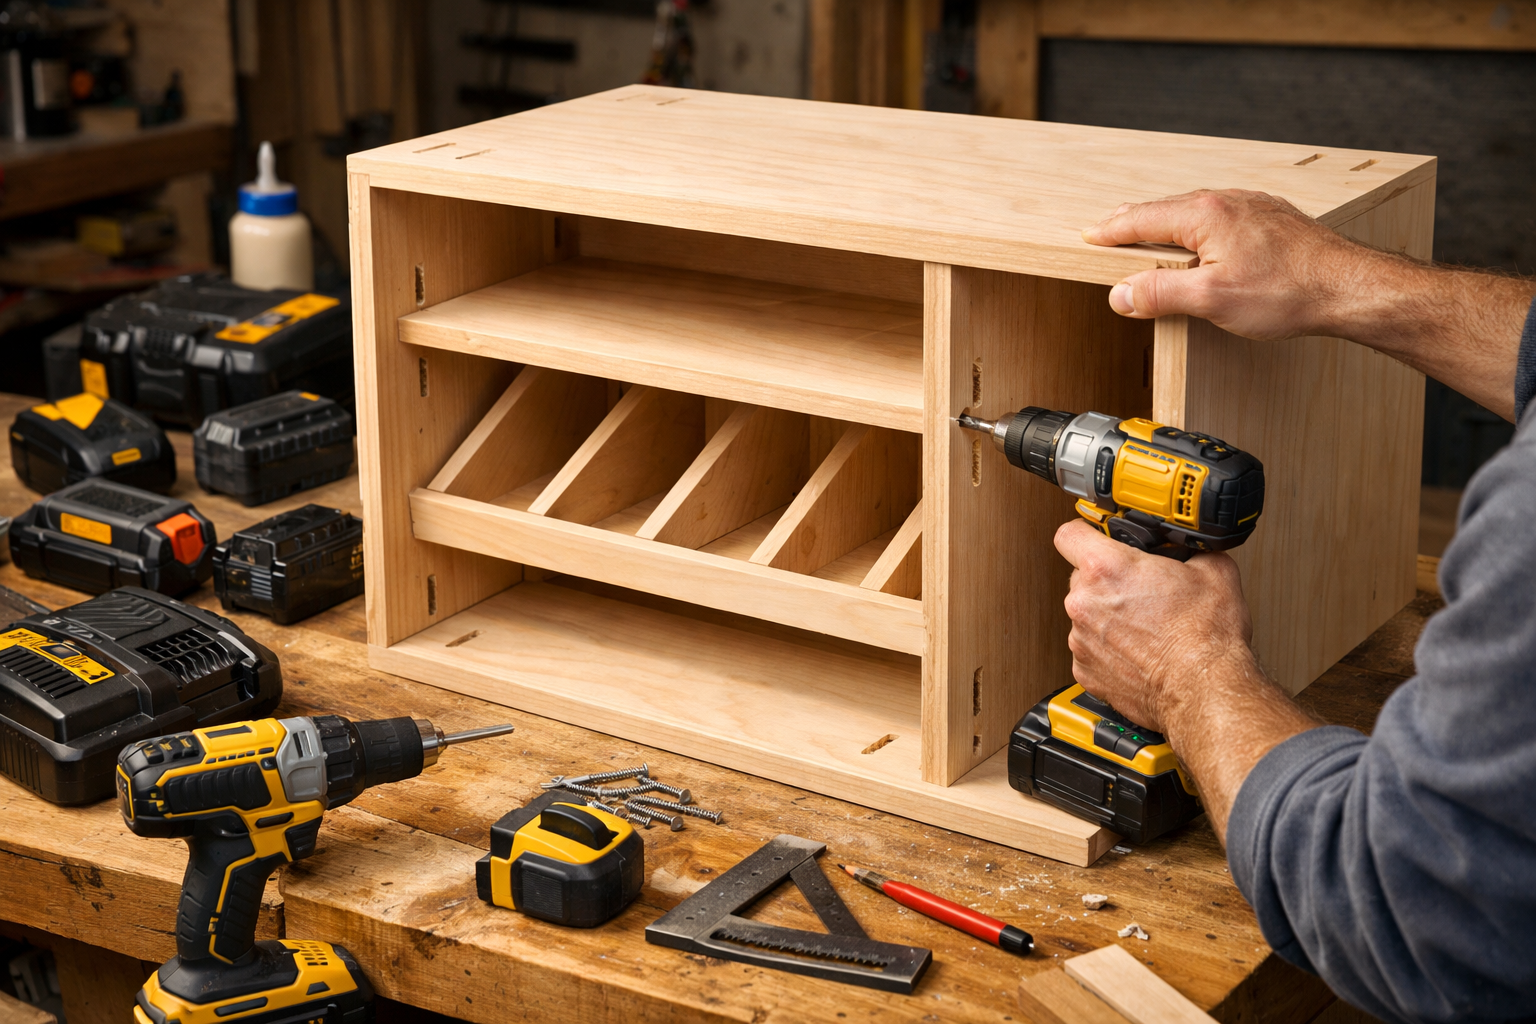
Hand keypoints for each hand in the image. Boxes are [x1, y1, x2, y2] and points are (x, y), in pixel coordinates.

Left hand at [1053, 520, 1252, 731]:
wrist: (1205, 689)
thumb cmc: (1205, 637)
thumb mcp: (1213, 569)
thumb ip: (1188, 549)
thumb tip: (1189, 547)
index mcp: (1106, 569)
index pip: (1069, 534)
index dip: (1085, 533)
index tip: (1096, 537)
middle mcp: (1084, 603)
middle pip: (1081, 578)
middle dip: (1107, 580)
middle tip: (1140, 589)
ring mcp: (1080, 640)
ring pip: (1087, 616)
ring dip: (1109, 617)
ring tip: (1146, 626)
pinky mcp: (1085, 671)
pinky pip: (1090, 650)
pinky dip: (1109, 649)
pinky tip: (1140, 651)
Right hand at [1082, 188, 1534, 420]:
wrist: (1349, 286)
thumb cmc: (1289, 290)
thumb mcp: (1211, 300)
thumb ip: (1160, 295)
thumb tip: (1121, 294)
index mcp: (1206, 214)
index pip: (1142, 219)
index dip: (1111, 230)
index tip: (1089, 235)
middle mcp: (1227, 201)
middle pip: (1166, 208)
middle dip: (1133, 221)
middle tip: (1108, 229)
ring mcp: (1251, 207)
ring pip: (1194, 211)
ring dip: (1165, 222)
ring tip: (1148, 234)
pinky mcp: (1270, 219)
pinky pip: (1219, 215)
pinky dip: (1196, 225)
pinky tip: (1200, 238)